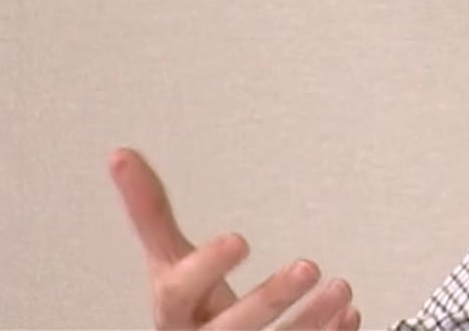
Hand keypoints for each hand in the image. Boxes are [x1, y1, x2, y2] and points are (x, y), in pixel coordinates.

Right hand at [109, 148, 362, 329]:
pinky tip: (347, 314)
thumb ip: (151, 213)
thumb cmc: (192, 311)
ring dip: (312, 319)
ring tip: (341, 289)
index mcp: (175, 311)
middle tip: (308, 266)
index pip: (178, 293)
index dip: (207, 267)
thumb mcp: (170, 261)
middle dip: (270, 298)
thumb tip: (121, 155)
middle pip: (231, 328)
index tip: (239, 239)